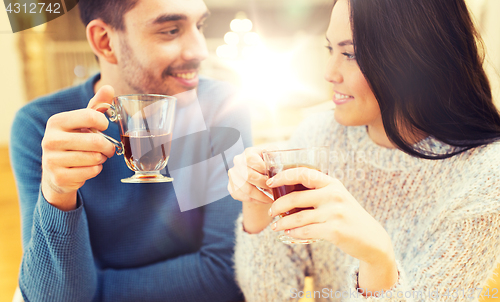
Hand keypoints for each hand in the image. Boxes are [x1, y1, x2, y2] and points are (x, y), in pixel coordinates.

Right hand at [41, 85, 115, 210]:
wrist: (56, 171)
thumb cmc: (74, 140)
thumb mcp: (83, 122)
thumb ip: (96, 105)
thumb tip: (109, 88)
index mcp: (56, 121)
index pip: (90, 116)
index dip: (103, 122)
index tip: (104, 127)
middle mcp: (50, 139)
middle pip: (95, 141)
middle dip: (108, 146)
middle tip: (108, 148)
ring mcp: (52, 160)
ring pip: (95, 158)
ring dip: (102, 158)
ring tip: (97, 156)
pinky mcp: (59, 177)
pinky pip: (91, 171)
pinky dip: (96, 169)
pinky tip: (89, 167)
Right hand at [227, 147, 273, 232]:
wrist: (257, 174)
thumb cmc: (267, 165)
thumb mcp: (272, 157)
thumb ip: (276, 156)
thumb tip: (280, 161)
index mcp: (248, 153)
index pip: (252, 160)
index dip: (264, 169)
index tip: (274, 176)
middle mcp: (237, 163)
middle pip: (249, 176)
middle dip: (264, 184)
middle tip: (274, 189)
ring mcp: (233, 176)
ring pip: (246, 189)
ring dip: (261, 196)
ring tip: (272, 198)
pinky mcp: (231, 188)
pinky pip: (244, 197)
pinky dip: (256, 200)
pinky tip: (264, 200)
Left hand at [268, 167, 395, 267]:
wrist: (371, 239)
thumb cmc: (348, 217)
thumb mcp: (337, 197)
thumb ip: (318, 192)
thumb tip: (287, 190)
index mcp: (332, 183)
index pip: (303, 173)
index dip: (283, 176)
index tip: (271, 183)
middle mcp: (333, 195)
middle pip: (295, 198)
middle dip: (277, 205)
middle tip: (271, 211)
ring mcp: (334, 213)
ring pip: (297, 217)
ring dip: (282, 222)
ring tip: (276, 225)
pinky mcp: (334, 230)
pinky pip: (306, 231)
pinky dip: (293, 233)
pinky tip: (289, 233)